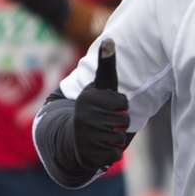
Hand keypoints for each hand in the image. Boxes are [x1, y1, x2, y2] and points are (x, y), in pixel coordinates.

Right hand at [72, 40, 129, 173]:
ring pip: (120, 138)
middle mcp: (85, 117)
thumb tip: (110, 40)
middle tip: (102, 121)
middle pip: (123, 121)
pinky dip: (110, 153)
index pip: (123, 103)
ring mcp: (86, 137)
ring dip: (114, 138)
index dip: (119, 105)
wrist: (71, 139)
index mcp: (88, 99)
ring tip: (100, 134)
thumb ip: (106, 64)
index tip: (105, 105)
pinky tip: (98, 147)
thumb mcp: (99, 86)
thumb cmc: (92, 108)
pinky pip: (114, 155)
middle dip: (118, 122)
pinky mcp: (90, 155)